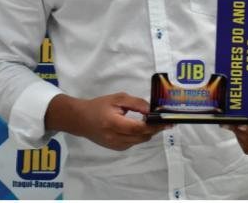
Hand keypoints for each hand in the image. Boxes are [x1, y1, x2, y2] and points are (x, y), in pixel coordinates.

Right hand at [45, 92, 168, 150]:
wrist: (81, 120)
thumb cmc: (99, 106)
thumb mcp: (117, 99)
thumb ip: (135, 103)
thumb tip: (151, 110)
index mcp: (113, 123)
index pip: (139, 127)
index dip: (154, 125)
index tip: (167, 121)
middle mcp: (115, 138)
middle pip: (142, 136)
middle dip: (155, 129)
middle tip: (165, 120)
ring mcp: (115, 146)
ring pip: (140, 140)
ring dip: (149, 132)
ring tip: (155, 121)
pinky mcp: (116, 149)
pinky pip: (134, 142)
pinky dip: (140, 135)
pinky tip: (142, 126)